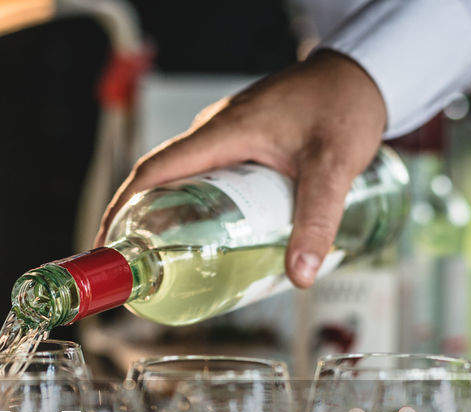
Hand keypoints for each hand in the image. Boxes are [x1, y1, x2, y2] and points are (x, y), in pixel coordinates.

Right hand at [97, 50, 387, 288]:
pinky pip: (203, 175)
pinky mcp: (240, 142)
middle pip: (158, 179)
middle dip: (138, 222)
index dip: (123, 209)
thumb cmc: (344, 107)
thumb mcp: (334, 168)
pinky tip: (204, 235)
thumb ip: (317, 221)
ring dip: (164, 215)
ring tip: (164, 261)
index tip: (107, 245)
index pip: (154, 170)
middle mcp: (214, 132)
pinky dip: (191, 204)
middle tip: (137, 269)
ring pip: (180, 178)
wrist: (363, 76)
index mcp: (222, 132)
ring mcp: (225, 136)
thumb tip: (300, 275)